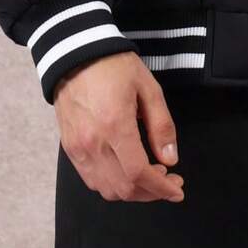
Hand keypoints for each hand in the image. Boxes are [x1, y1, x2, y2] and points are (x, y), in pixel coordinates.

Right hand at [53, 51, 184, 202]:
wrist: (75, 54)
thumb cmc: (114, 67)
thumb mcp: (148, 88)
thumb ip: (161, 125)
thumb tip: (170, 159)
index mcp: (115, 125)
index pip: (139, 173)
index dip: (161, 188)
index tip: (177, 189)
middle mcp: (93, 143)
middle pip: (124, 188)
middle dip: (151, 192)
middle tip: (168, 181)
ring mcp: (78, 148)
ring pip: (106, 189)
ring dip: (131, 191)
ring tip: (149, 176)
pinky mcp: (70, 148)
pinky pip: (91, 180)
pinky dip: (112, 184)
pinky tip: (126, 172)